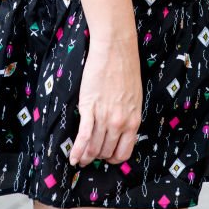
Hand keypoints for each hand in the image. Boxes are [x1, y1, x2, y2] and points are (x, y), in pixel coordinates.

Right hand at [68, 34, 142, 167]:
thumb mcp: (135, 97)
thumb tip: (120, 130)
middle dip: (98, 156)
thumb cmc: (126, 69)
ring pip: (94, 148)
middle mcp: (120, 123)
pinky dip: (77, 151)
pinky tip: (73, 158)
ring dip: (86, 156)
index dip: (113, 158)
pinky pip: (83, 137)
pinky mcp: (90, 108)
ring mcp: (105, 117)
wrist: (116, 49)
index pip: (124, 152)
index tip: (106, 156)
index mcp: (134, 120)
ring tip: (79, 159)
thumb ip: (128, 115)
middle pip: (106, 152)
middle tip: (90, 155)